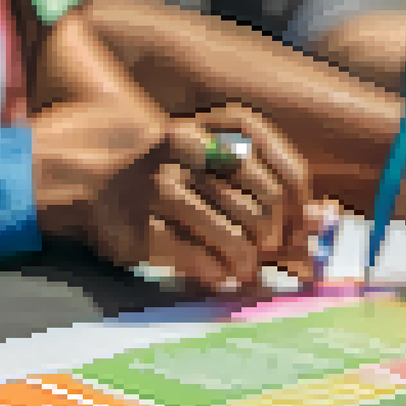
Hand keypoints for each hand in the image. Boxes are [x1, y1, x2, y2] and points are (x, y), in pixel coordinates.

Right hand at [76, 104, 319, 291]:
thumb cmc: (166, 177)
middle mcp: (187, 150)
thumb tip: (326, 219)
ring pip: (236, 237)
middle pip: (267, 209)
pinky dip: (218, 274)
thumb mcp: (216, 170)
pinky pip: (198, 259)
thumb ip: (270, 191)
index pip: (288, 173)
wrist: (78, 177)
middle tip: (273, 259)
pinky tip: (218, 276)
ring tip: (246, 272)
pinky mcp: (135, 224)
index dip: (301, 212)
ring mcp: (158, 186)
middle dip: (278, 243)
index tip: (296, 232)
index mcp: (215, 129)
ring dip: (249, 264)